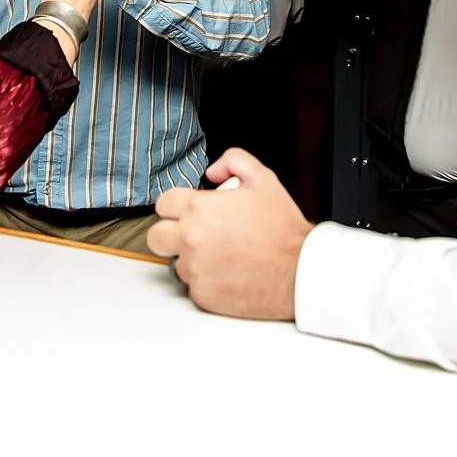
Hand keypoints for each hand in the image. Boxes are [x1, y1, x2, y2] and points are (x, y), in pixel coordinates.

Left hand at [148, 149, 310, 319]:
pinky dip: (206, 281)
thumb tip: (212, 171)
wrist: (300, 271)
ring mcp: (195, 270)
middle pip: (156, 236)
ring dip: (191, 259)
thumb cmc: (282, 229)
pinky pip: (192, 286)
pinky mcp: (202, 295)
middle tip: (194, 235)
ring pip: (175, 263)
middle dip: (171, 234)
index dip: (177, 206)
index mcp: (199, 208)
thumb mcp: (263, 179)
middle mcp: (191, 239)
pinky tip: (228, 273)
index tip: (189, 212)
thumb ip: (233, 161)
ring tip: (220, 255)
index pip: (163, 204)